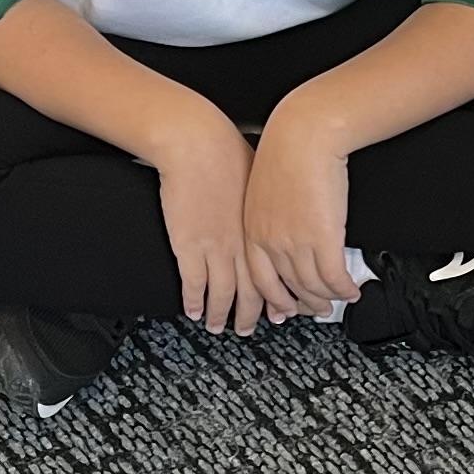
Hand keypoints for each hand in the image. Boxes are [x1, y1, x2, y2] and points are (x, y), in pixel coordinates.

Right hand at [147, 101, 270, 334]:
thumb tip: (277, 208)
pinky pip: (194, 284)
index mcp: (262, 230)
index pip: (277, 275)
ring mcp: (216, 248)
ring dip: (222, 315)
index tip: (283, 311)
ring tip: (219, 326)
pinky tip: (194, 310)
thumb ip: (267, 204)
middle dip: (253, 315)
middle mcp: (243, 244)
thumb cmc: (228, 154)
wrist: (197, 145)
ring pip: (224, 294)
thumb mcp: (263, 182)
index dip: (281, 298)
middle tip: (250, 328)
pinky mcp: (189, 246)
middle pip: (254, 292)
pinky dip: (195, 302)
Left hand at [242, 97, 356, 314]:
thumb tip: (283, 227)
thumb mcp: (265, 187)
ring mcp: (296, 242)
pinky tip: (353, 290)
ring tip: (340, 300)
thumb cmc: (288, 149)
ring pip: (312, 286)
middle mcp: (271, 241)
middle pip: (287, 288)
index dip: (274, 299)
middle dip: (304, 305)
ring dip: (328, 299)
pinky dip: (344, 289)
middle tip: (317, 311)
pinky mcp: (323, 238)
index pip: (259, 279)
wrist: (305, 134)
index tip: (283, 310)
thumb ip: (269, 213)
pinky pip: (334, 277)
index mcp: (253, 229)